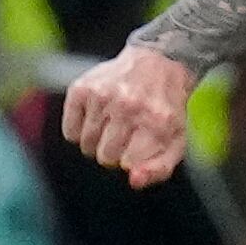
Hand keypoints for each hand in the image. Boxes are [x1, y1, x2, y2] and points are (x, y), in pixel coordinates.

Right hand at [64, 44, 196, 187]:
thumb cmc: (165, 110)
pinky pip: (70, 131)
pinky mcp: (81, 88)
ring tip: (112, 124)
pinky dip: (80, 131)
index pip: (127, 163)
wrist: (157, 63)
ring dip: (97, 142)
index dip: (131, 159)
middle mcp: (128, 105)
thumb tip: (133, 181)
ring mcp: (102, 94)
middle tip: (125, 133)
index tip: (138, 145)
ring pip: (86, 145)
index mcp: (155, 121)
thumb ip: (158, 169)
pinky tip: (96, 117)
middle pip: (105, 156)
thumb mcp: (174, 141)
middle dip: (114, 151)